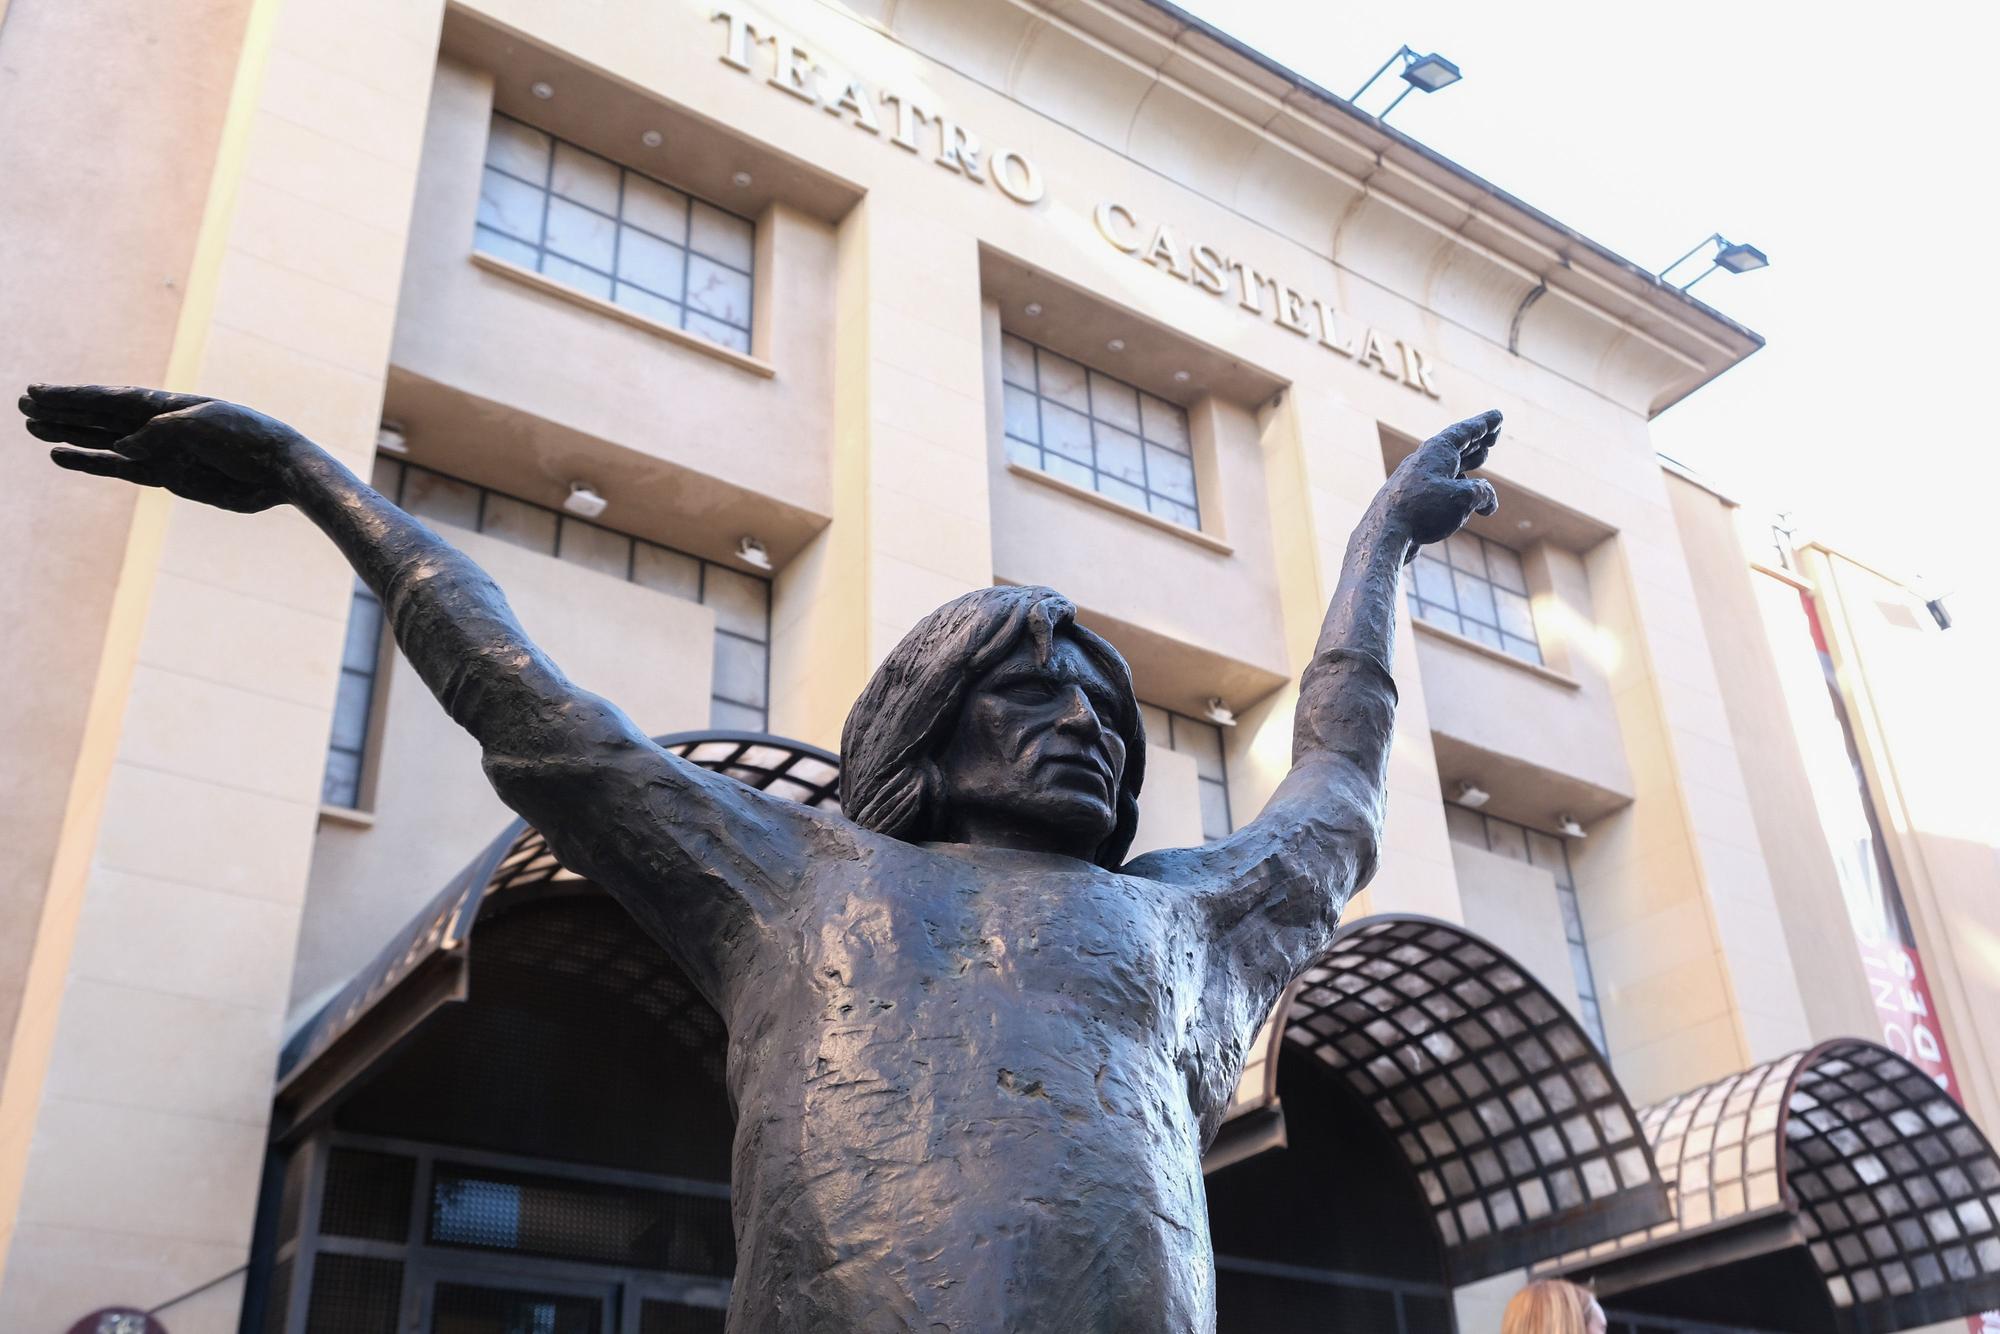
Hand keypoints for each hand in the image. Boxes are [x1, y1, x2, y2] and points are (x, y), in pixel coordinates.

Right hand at [20, 384, 309, 512]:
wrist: (281, 470)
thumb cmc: (247, 439)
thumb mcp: (201, 428)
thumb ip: (158, 434)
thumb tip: (121, 447)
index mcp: (168, 404)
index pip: (110, 398)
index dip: (73, 396)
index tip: (38, 392)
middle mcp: (159, 424)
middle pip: (100, 415)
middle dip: (63, 411)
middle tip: (23, 404)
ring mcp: (162, 450)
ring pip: (104, 440)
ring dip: (70, 434)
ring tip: (33, 429)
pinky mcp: (169, 476)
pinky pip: (121, 468)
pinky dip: (92, 462)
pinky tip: (64, 457)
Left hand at [1376, 409, 1501, 561]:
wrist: (1384, 533)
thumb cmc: (1423, 511)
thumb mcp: (1463, 499)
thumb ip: (1482, 493)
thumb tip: (1488, 501)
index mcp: (1437, 451)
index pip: (1465, 432)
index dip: (1484, 424)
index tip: (1498, 415)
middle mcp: (1425, 462)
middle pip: (1457, 446)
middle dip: (1478, 440)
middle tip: (1494, 434)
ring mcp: (1416, 481)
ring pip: (1449, 466)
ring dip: (1468, 461)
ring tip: (1482, 456)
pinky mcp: (1412, 501)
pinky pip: (1440, 488)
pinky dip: (1457, 488)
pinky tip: (1465, 502)